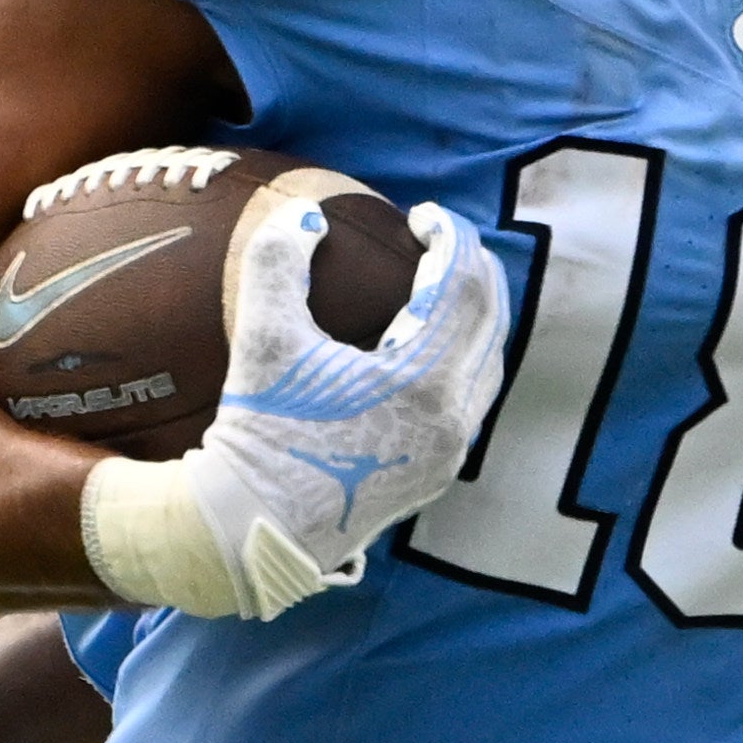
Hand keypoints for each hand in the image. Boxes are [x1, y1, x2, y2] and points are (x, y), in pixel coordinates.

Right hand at [83, 199, 509, 618]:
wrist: (253, 529)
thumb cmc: (258, 433)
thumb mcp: (263, 340)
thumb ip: (278, 263)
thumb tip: (307, 214)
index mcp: (422, 383)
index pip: (462, 289)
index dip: (451, 239)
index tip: (422, 216)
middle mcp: (452, 420)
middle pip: (489, 321)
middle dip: (471, 270)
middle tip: (438, 238)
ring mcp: (450, 451)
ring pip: (488, 362)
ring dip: (474, 314)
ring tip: (441, 280)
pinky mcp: (438, 472)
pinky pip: (472, 398)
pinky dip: (464, 356)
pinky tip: (431, 341)